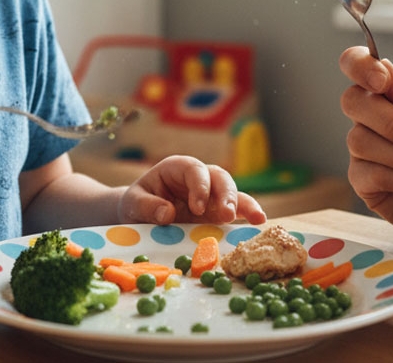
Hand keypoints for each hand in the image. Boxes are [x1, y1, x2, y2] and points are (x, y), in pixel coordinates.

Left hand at [118, 155, 266, 225]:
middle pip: (218, 177)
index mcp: (177, 168)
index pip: (194, 169)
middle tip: (226, 214)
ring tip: (256, 218)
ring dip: (243, 204)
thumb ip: (147, 206)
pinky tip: (259, 223)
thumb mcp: (133, 203)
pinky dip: (247, 215)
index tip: (197, 207)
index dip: (199, 185)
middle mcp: (198, 178)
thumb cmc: (135, 204)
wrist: (137, 217)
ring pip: (232, 192)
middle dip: (226, 194)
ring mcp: (210, 196)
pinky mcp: (216, 213)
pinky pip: (236, 211)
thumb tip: (166, 213)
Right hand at [339, 46, 392, 243]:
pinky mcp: (363, 182)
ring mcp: (363, 150)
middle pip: (352, 100)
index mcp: (389, 93)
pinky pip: (368, 173)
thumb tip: (383, 69)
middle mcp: (370, 117)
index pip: (355, 63)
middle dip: (392, 122)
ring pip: (360, 140)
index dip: (360, 66)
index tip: (382, 83)